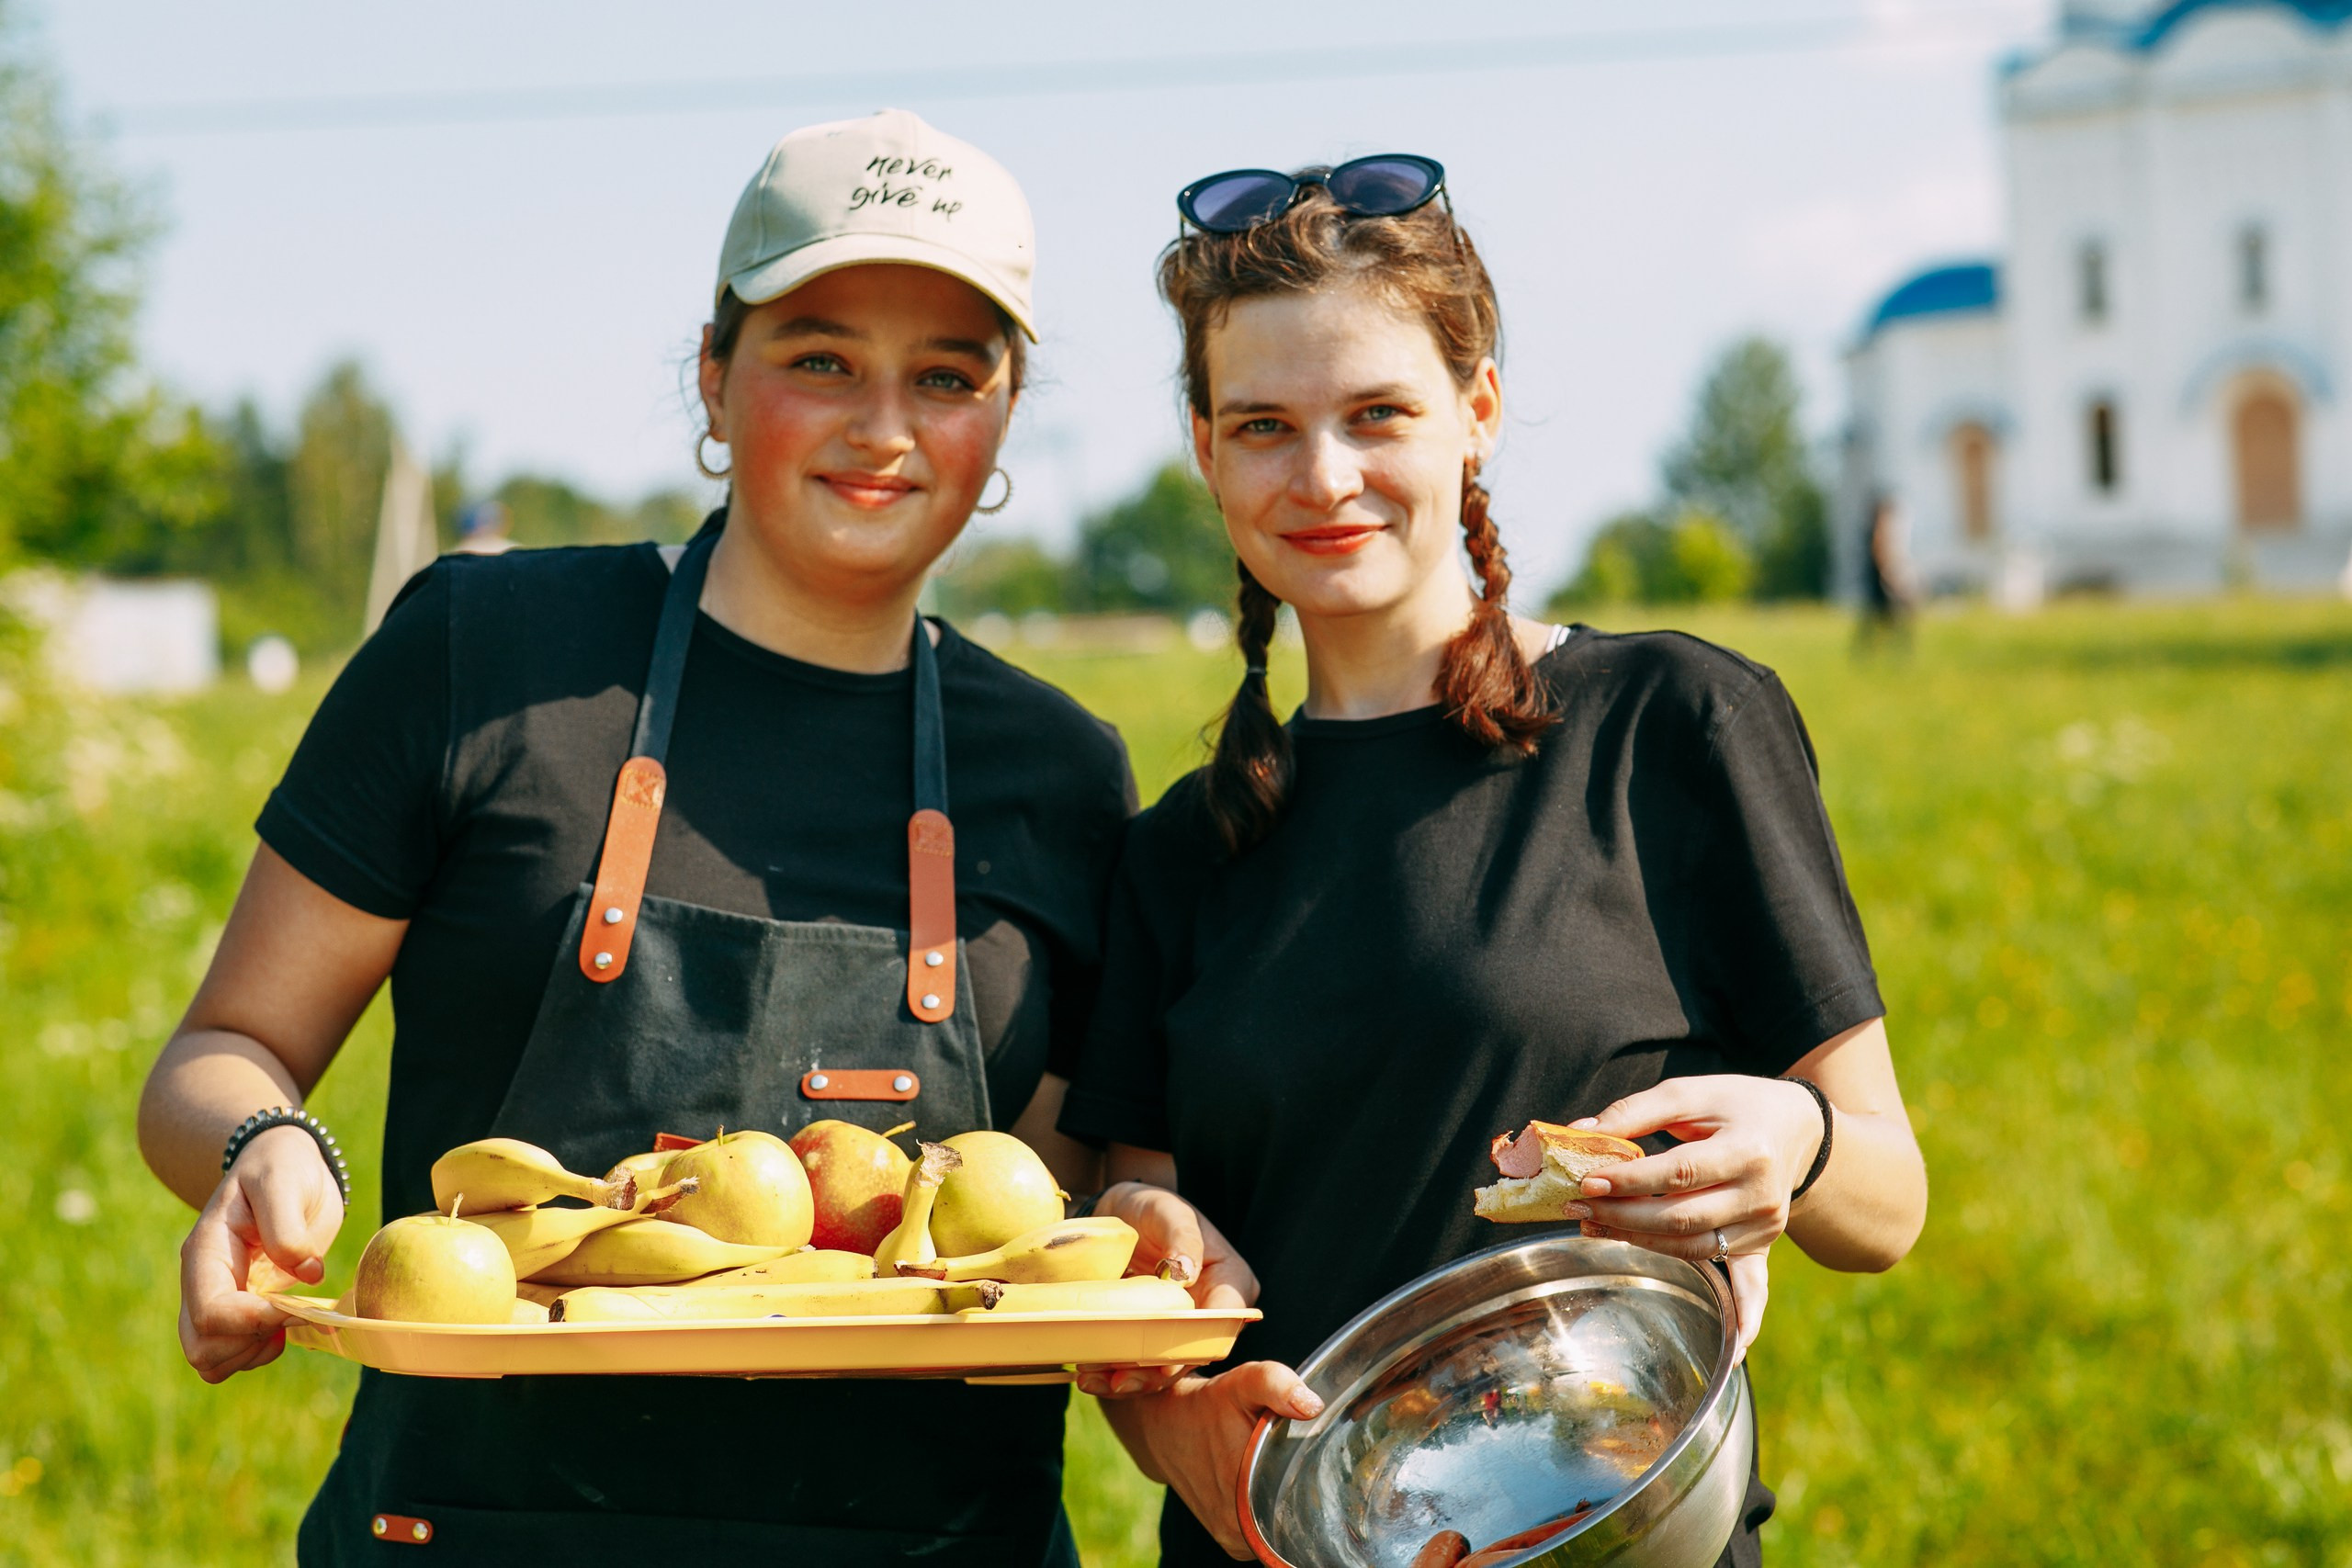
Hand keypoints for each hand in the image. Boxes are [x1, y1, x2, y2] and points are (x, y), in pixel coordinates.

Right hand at [177, 1124, 345, 1382]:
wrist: (281, 1166)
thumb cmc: (280, 1168)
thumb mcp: (284, 1180)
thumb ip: (287, 1224)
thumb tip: (304, 1272)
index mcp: (206, 1252)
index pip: (209, 1313)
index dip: (252, 1321)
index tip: (294, 1307)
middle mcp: (201, 1282)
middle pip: (201, 1347)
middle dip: (250, 1343)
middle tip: (290, 1313)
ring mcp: (214, 1299)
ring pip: (211, 1360)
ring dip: (254, 1352)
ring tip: (288, 1318)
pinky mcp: (234, 1311)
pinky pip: (230, 1357)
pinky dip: (259, 1353)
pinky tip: (286, 1324)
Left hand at [1076, 1181, 1259, 1398]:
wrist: (1117, 1215)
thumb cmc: (1152, 1208)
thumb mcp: (1168, 1211)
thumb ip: (1182, 1237)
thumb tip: (1185, 1272)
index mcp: (1229, 1281)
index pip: (1226, 1319)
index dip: (1199, 1343)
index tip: (1167, 1361)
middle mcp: (1209, 1313)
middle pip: (1192, 1353)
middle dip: (1156, 1372)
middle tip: (1120, 1379)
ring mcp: (1178, 1330)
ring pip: (1162, 1368)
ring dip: (1129, 1379)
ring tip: (1093, 1378)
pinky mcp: (1148, 1339)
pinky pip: (1136, 1364)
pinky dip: (1111, 1373)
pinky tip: (1087, 1376)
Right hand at [1126, 1364, 1322, 1559]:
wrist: (1160, 1427)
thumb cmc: (1207, 1405)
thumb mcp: (1242, 1383)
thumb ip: (1277, 1385)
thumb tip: (1311, 1406)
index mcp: (1245, 1498)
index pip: (1306, 1514)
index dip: (1324, 1492)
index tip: (1327, 1467)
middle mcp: (1237, 1530)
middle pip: (1296, 1523)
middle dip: (1309, 1496)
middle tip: (1306, 1460)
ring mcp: (1231, 1537)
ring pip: (1280, 1530)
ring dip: (1289, 1506)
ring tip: (1287, 1470)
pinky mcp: (1227, 1536)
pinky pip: (1263, 1533)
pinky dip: (1271, 1512)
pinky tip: (1270, 1484)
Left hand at [1570, 1075, 1823, 1357]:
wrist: (1797, 1128)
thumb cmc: (1736, 1106)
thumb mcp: (1691, 1093)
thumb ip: (1636, 1112)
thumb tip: (1581, 1133)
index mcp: (1747, 1150)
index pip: (1679, 1172)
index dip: (1631, 1180)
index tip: (1588, 1182)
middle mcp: (1761, 1195)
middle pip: (1683, 1217)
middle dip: (1623, 1216)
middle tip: (1578, 1208)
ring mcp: (1764, 1227)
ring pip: (1696, 1247)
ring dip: (1642, 1244)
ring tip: (1595, 1228)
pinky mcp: (1762, 1246)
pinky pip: (1753, 1287)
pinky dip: (1746, 1319)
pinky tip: (1734, 1351)